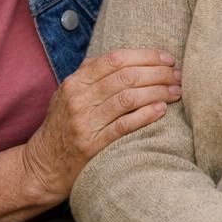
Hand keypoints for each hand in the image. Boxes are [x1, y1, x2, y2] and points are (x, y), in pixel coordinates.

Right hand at [19, 48, 181, 203]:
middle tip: (178, 76)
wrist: (43, 165)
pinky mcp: (91, 144)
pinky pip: (124, 125)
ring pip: (129, 98)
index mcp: (76, 81)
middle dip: (159, 73)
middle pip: (126, 77)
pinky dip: (146, 115)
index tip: (168, 59)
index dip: (146, 56)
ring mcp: (84, 121)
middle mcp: (78, 98)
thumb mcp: (68, 94)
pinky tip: (161, 110)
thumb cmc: (63, 126)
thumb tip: (127, 56)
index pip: (116, 59)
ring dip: (158, 92)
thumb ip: (91, 73)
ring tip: (176, 92)